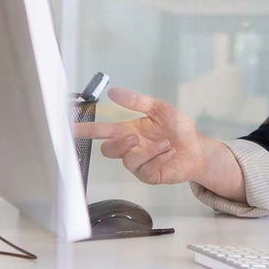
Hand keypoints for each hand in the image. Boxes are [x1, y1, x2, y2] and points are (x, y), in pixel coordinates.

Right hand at [70, 87, 210, 185]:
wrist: (198, 148)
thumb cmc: (179, 129)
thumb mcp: (160, 108)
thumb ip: (137, 101)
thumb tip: (113, 92)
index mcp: (128, 130)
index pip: (101, 131)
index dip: (85, 130)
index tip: (70, 128)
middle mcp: (130, 148)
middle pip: (108, 150)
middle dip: (118, 144)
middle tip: (135, 136)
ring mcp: (139, 164)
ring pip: (129, 160)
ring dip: (148, 149)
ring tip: (166, 142)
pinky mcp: (150, 175)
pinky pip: (145, 170)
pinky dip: (158, 158)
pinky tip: (169, 151)